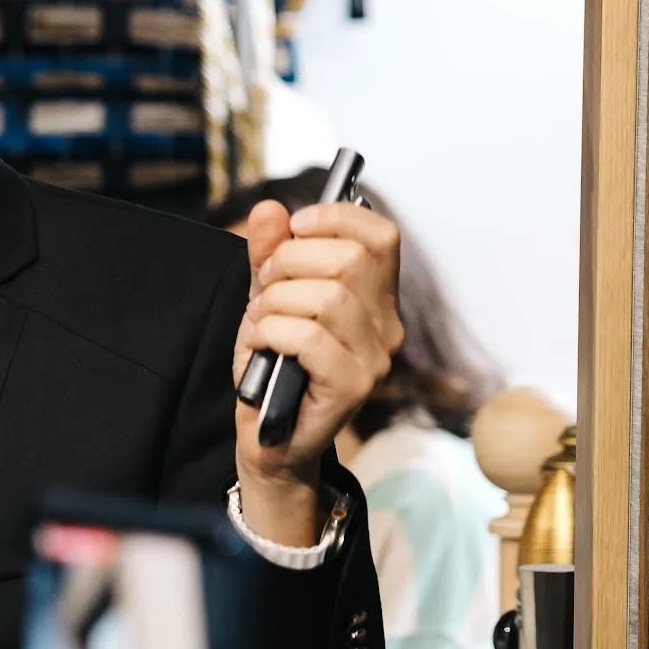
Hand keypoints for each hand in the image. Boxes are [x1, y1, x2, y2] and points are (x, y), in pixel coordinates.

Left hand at [232, 200, 402, 545]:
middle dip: (288, 263)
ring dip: (275, 303)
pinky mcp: (352, 387)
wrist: (268, 439)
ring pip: (327, 297)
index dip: (336, 217)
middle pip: (349, 259)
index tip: (295, 226)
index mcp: (375, 299)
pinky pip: (309, 338)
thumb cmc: (273, 369)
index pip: (381, 237)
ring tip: (262, 324)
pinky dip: (273, 333)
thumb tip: (269, 209)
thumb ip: (269, 256)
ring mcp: (374, 359)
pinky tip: (264, 347)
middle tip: (265, 289)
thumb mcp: (266, 302)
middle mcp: (387, 326)